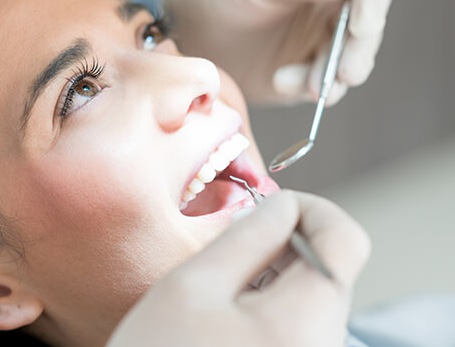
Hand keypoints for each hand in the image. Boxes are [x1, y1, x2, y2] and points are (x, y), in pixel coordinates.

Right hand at [106, 191, 369, 346]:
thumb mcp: (193, 286)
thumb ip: (247, 236)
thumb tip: (280, 206)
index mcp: (305, 322)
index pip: (345, 238)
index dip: (310, 208)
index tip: (270, 207)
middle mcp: (324, 346)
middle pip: (328, 266)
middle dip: (285, 240)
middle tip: (234, 242)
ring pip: (312, 292)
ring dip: (274, 271)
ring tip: (224, 282)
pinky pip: (300, 321)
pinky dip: (271, 301)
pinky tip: (230, 311)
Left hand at [164, 0, 397, 104]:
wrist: (184, 23)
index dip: (375, 1)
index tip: (361, 25)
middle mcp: (331, 2)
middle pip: (368, 27)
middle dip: (358, 51)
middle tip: (344, 74)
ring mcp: (318, 39)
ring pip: (350, 61)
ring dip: (333, 76)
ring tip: (304, 85)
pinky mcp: (302, 70)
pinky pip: (321, 84)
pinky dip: (308, 88)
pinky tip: (281, 81)